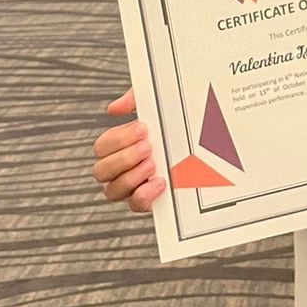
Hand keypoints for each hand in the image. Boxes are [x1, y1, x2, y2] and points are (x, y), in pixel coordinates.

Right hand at [92, 88, 165, 212]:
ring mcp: (132, 186)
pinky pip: (135, 205)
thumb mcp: (158, 104)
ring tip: (153, 164)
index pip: (102, 147)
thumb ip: (135, 100)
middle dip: (124, 158)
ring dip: (131, 177)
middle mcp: (121, 169)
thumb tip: (114, 108)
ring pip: (112, 191)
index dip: (118, 140)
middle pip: (101, 171)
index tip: (143, 129)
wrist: (206, 143)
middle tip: (147, 147)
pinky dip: (144, 195)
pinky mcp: (148, 200)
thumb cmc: (174, 123)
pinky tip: (159, 181)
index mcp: (120, 146)